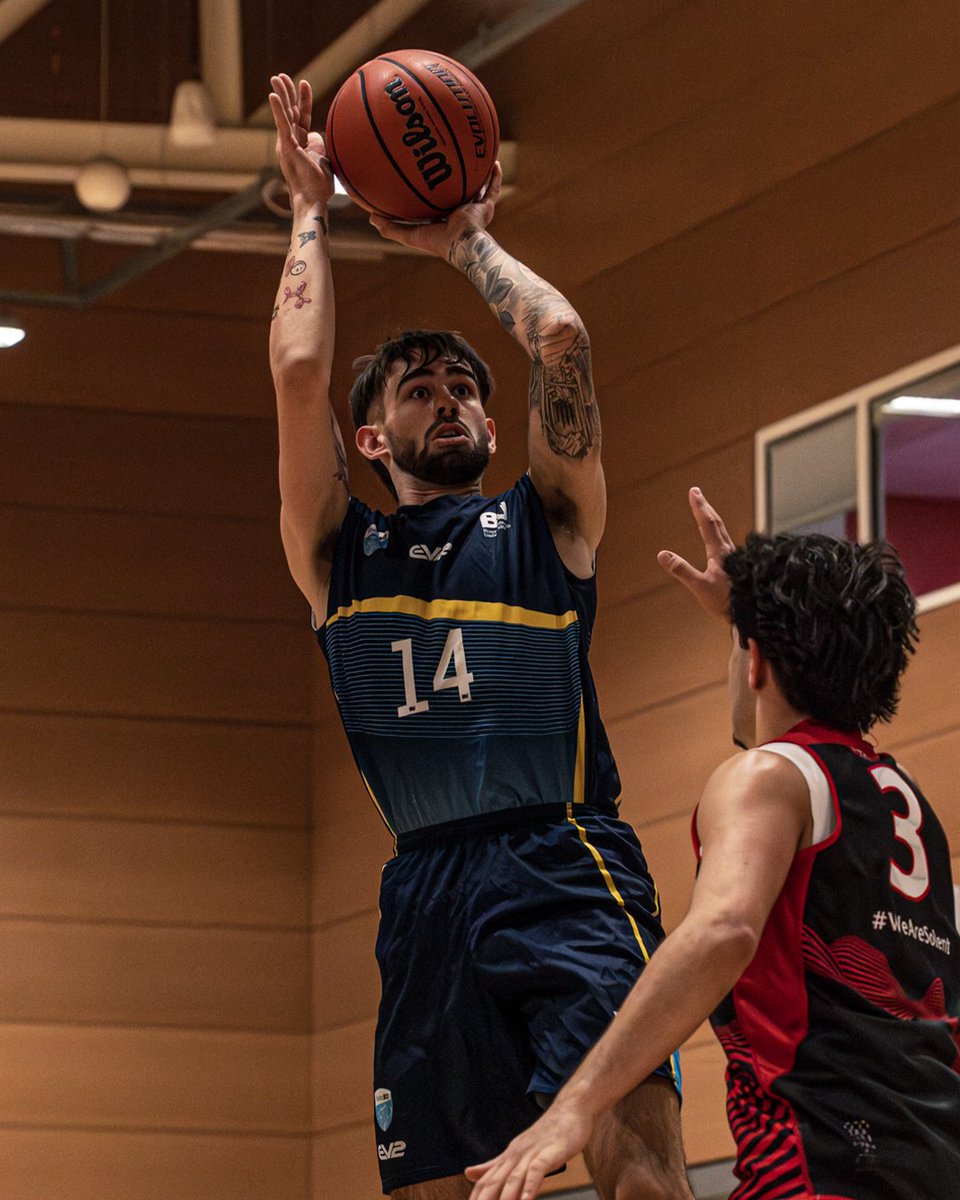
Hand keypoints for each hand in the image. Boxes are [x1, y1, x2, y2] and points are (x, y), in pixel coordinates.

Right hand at [268, 73, 334, 208]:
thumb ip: (320, 145)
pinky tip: (272, 94)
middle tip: (281, 75)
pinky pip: (281, 123)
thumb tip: (320, 136)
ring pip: (283, 114)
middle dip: (287, 92)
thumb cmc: (319, 185)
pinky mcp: (285, 146)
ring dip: (280, 94)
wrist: (314, 198)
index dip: (303, 100)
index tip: (304, 84)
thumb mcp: (324, 159)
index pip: (301, 117)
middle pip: (289, 111)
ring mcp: (286, 143)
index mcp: (299, 143)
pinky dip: (277, 109)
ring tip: (276, 77)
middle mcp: (290, 141)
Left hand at [369, 161, 502, 257]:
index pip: (436, 201)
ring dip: (476, 173)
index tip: (425, 175)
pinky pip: (492, 188)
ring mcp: (474, 208)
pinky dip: (495, 176)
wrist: (462, 244)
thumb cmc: (438, 242)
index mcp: (443, 218)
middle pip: (456, 190)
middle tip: (448, 158)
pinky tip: (494, 160)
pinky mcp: (486, 207)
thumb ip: (391, 227)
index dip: (431, 190)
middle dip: (454, 178)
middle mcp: (459, 211)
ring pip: (477, 187)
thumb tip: (372, 217)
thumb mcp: (410, 234)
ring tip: (475, 154)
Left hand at [464, 1098, 592, 1199]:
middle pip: (494, 1182)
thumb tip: (468, 1173)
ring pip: (513, 1178)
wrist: (570, 1109)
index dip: (475, 1198)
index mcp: (507, 1157)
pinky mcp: (549, 1152)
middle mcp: (515, 1155)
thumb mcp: (518, 1150)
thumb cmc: (546, 1134)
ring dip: (504, 1199)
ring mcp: (531, 1153)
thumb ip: (493, 1165)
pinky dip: (530, 1185)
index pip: (485, 1182)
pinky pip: (537, 1170)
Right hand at [658, 487, 736, 618]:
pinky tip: (719, 540)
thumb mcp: (699, 587)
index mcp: (720, 553)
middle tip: (696, 493)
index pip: (707, 524)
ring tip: (705, 512)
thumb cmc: (726, 602)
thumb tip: (662, 554)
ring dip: (712, 519)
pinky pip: (726, 542)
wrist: (751, 614)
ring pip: (723, 532)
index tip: (693, 491)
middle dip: (705, 507)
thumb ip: (681, 570)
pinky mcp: (738, 566)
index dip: (700, 507)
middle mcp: (729, 551)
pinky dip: (718, 533)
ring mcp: (735, 558)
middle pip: (716, 523)